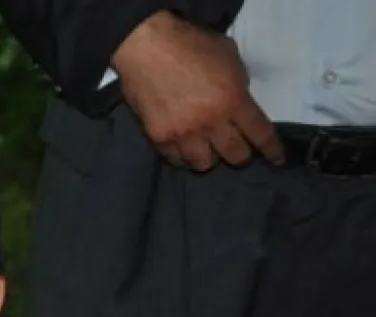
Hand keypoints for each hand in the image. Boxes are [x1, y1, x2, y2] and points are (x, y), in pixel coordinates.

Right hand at [111, 11, 283, 170]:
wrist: (147, 47)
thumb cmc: (191, 45)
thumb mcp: (229, 58)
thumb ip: (238, 84)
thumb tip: (239, 102)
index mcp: (233, 100)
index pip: (260, 134)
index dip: (271, 150)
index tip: (276, 160)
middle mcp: (211, 123)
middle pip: (235, 155)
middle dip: (240, 153)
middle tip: (234, 146)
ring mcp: (183, 133)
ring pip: (203, 164)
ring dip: (208, 156)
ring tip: (204, 147)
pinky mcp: (159, 137)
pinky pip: (175, 158)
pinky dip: (182, 155)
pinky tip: (182, 146)